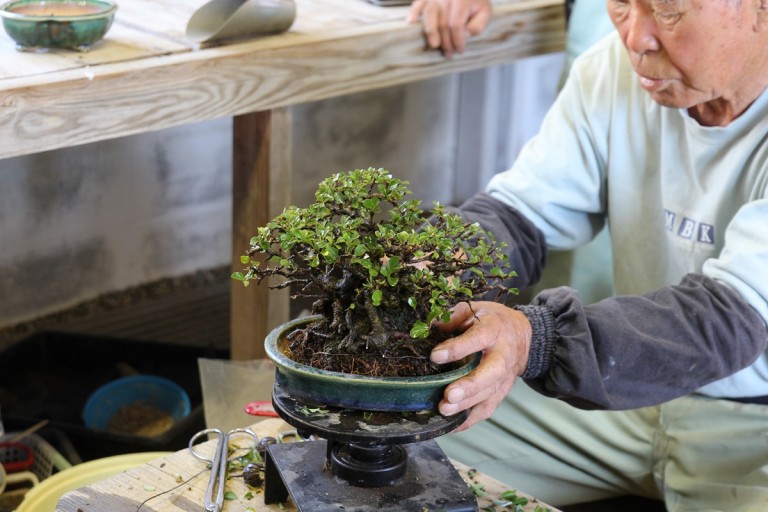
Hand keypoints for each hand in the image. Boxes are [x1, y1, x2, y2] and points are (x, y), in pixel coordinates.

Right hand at [407, 0, 491, 57]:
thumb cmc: (476, 3)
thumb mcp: (485, 12)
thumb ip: (478, 24)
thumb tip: (466, 34)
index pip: (456, 24)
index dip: (457, 40)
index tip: (459, 50)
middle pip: (443, 22)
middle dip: (446, 41)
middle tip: (449, 54)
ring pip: (430, 14)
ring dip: (431, 32)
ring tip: (434, 45)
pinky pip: (418, 3)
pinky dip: (413, 12)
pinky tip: (411, 22)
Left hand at [430, 301, 530, 430]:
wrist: (523, 334)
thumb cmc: (491, 320)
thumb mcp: (474, 308)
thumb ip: (452, 316)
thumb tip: (429, 326)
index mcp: (494, 329)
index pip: (478, 338)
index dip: (457, 348)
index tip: (435, 356)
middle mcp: (502, 355)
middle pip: (491, 373)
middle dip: (470, 386)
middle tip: (449, 395)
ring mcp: (504, 376)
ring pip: (489, 394)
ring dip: (467, 406)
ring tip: (444, 410)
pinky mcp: (501, 392)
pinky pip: (488, 409)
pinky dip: (470, 420)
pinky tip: (451, 426)